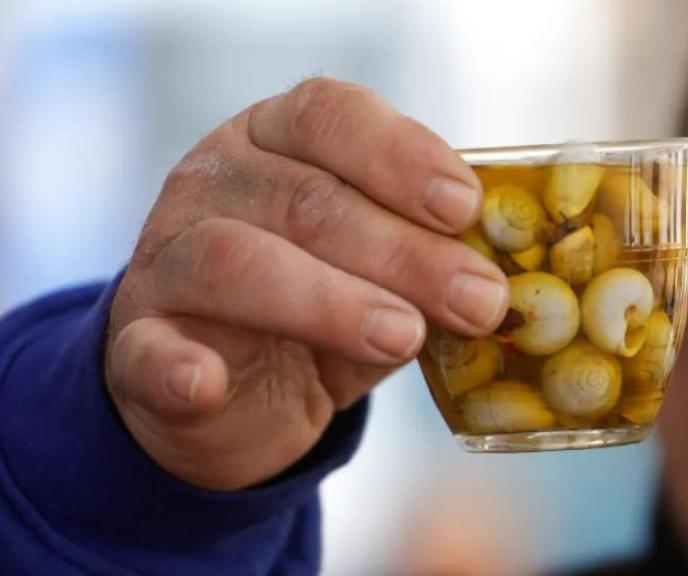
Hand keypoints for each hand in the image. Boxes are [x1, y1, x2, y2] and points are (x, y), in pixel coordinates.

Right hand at [105, 79, 507, 489]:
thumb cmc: (324, 308)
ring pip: (235, 261)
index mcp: (276, 141)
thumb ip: (422, 271)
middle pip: (305, 199)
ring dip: (330, 301)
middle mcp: (214, 181)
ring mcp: (166, 259)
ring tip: (404, 336)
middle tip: (479, 300)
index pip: (330, 116)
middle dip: (405, 252)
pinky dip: (178, 368)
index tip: (466, 207)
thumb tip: (491, 284)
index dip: (401, 155)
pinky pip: (147, 351)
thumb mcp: (382, 278)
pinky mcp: (138, 342)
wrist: (237, 389)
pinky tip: (208, 383)